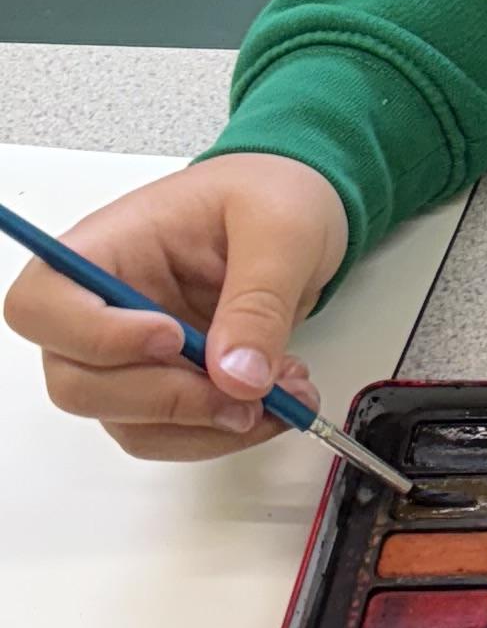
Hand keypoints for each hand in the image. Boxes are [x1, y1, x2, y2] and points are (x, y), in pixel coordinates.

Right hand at [3, 154, 351, 462]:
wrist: (303, 209)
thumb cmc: (271, 194)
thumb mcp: (281, 228)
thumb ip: (258, 300)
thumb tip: (238, 376)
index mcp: (106, 248)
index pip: (43, 306)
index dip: (94, 337)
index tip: (171, 336)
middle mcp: (102, 308)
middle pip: (76, 383)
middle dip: (164, 401)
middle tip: (246, 392)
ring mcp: (130, 354)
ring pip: (127, 422)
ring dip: (205, 427)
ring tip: (284, 395)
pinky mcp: (166, 383)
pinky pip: (170, 433)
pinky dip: (223, 433)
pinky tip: (276, 400)